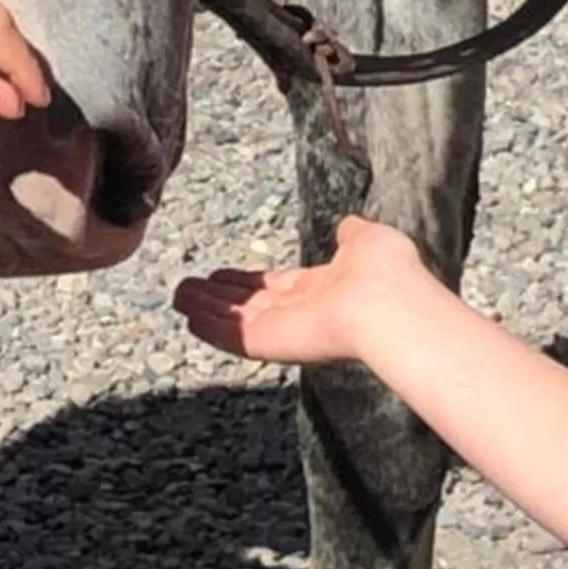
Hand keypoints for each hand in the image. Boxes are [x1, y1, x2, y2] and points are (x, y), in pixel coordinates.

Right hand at [175, 216, 438, 369]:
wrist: (388, 304)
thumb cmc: (387, 272)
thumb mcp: (369, 240)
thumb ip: (353, 234)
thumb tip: (346, 225)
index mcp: (324, 288)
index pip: (278, 286)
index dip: (250, 281)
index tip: (225, 274)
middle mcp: (301, 312)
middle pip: (251, 304)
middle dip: (221, 296)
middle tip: (192, 286)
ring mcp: (284, 330)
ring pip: (236, 319)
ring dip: (206, 307)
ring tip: (179, 296)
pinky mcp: (269, 343)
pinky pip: (233, 336)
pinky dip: (211, 327)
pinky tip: (189, 318)